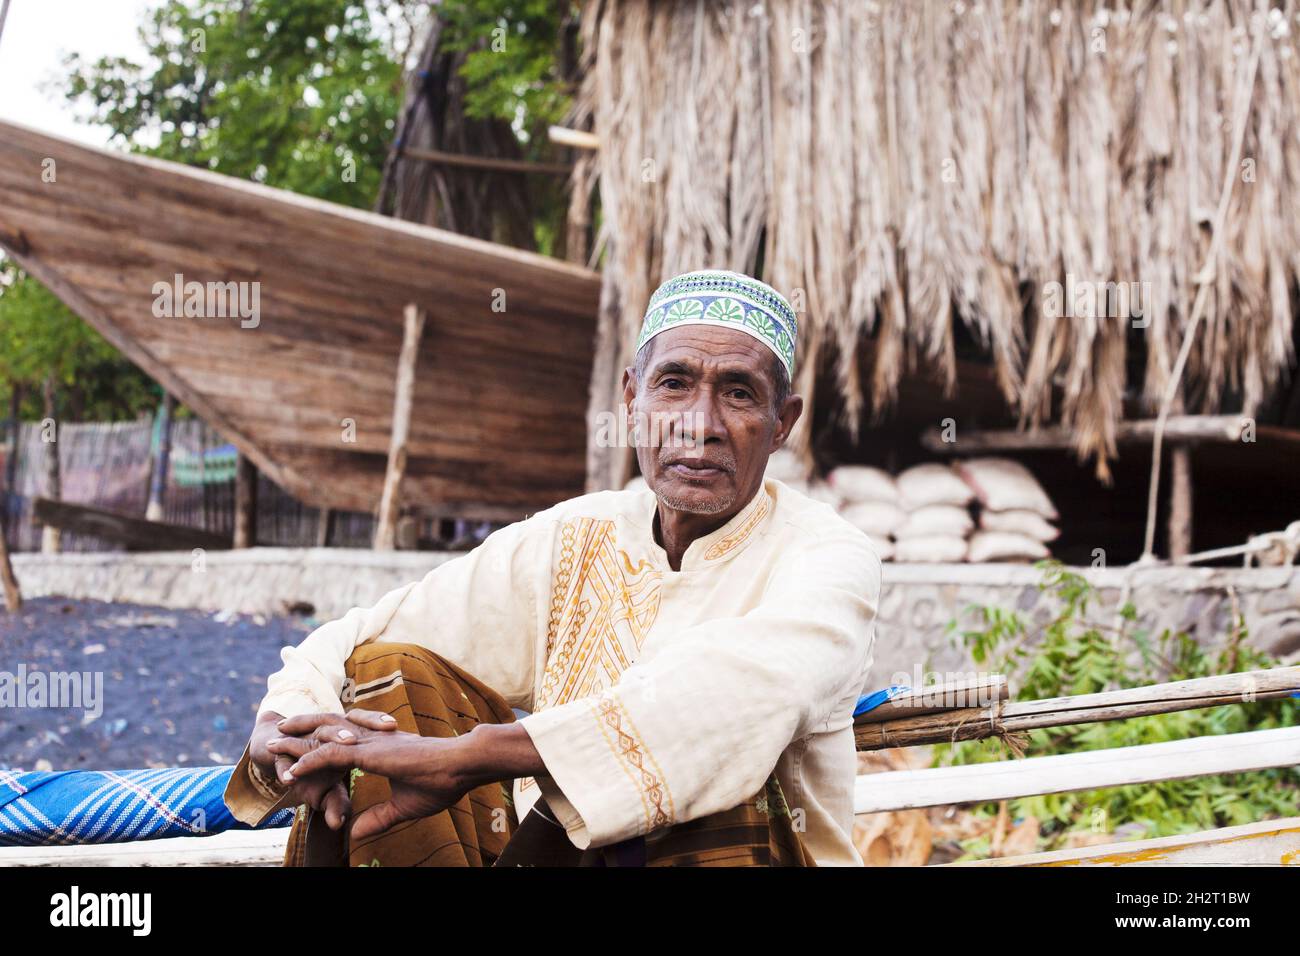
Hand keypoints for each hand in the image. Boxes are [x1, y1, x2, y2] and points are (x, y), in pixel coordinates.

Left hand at [267, 710, 473, 840]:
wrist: (461, 766)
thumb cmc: (441, 782)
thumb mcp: (403, 806)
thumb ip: (378, 817)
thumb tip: (355, 833)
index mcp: (381, 748)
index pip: (344, 741)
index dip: (322, 742)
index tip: (305, 746)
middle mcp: (372, 740)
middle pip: (329, 729)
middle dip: (303, 729)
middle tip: (280, 730)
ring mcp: (371, 743)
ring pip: (324, 738)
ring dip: (296, 741)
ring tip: (273, 742)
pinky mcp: (371, 753)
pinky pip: (332, 755)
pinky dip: (310, 761)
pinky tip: (293, 768)